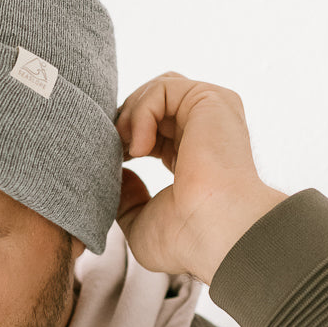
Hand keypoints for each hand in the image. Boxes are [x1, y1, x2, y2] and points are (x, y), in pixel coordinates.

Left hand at [114, 73, 286, 283]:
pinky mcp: (210, 100)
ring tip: (127, 150)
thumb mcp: (140, 222)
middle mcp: (205, 131)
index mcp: (191, 157)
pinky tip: (140, 148)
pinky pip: (162, 88)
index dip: (123, 140)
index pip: (152, 129)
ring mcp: (211, 113)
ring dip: (130, 116)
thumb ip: (125, 199)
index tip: (111, 165)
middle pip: (153, 103)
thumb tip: (116, 174)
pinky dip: (141, 113)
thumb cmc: (186, 238)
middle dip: (123, 122)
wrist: (216, 232)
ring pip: (156, 90)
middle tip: (114, 154)